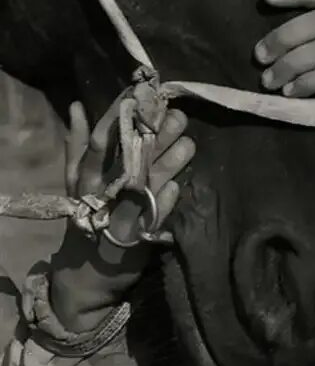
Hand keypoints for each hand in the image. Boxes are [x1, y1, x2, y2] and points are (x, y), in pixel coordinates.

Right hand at [49, 98, 194, 332]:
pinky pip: (155, 213)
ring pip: (148, 181)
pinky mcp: (139, 235)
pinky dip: (166, 199)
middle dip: (156, 132)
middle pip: (131, 155)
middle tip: (177, 115)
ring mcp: (122, 212)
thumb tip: (78, 105)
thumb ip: (77, 143)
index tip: (141, 92)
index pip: (102, 136)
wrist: (89, 273)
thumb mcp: (76, 179)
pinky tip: (177, 185)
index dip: (120, 112)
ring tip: (188, 144)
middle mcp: (103, 190)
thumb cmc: (87, 214)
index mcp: (87, 173)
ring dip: (170, 161)